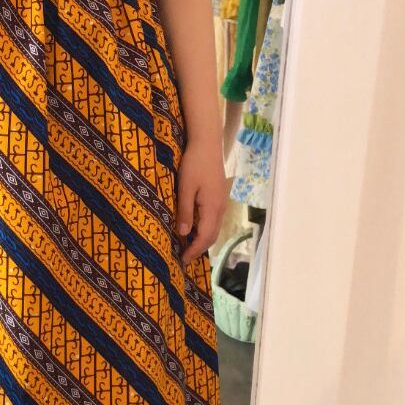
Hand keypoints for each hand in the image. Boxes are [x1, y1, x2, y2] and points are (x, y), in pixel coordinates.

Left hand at [175, 140, 227, 263]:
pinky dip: (204, 230)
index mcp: (213, 208)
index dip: (194, 250)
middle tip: (183, 258)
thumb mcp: (185, 187)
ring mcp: (221, 203)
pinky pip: (212, 220)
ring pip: (213, 229)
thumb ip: (184, 211)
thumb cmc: (194, 163)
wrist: (207, 144)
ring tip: (186, 246)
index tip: (183, 260)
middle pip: (212, 236)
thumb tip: (183, 233)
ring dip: (201, 240)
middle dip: (198, 249)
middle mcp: (220, 209)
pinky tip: (192, 229)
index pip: (205, 237)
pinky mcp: (218, 197)